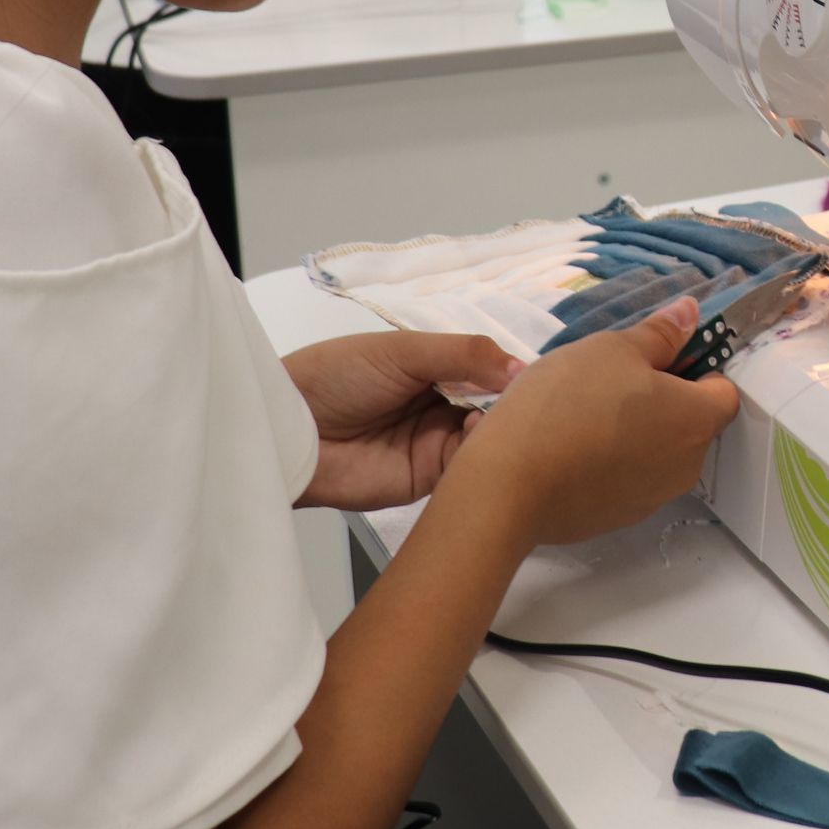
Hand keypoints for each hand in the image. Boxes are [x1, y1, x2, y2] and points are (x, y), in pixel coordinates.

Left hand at [284, 332, 519, 511]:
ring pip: (485, 437)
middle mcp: (441, 404)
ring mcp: (436, 442)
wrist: (289, 429)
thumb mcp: (404, 351)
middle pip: (493, 404)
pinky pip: (465, 468)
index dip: (512, 370)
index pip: (488, 368)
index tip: (538, 371)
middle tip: (528, 397)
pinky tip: (480, 436)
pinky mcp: (427, 477)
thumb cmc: (339, 376)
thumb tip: (523, 368)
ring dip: (497, 427)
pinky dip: (480, 454)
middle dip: (511, 401)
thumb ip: (465, 354)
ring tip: (498, 415)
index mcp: (435, 368)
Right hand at [456, 300, 739, 545]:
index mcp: (696, 421)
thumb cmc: (567, 404)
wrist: (508, 485)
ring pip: (656, 452)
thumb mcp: (611, 349)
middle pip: (689, 423)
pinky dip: (608, 462)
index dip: (697, 367)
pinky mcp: (616, 519)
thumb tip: (692, 314)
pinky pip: (625, 479)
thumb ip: (659, 334)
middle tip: (610, 381)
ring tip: (582, 414)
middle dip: (660, 400)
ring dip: (633, 431)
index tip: (657, 358)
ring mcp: (652, 499)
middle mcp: (686, 466)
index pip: (723, 390)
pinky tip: (568, 449)